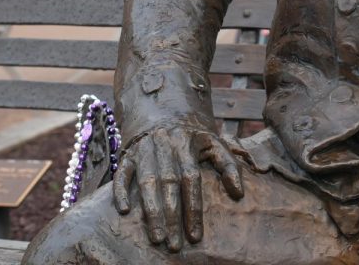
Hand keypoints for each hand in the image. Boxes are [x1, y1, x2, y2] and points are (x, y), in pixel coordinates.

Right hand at [112, 123, 243, 250]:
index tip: (195, 236)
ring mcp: (144, 149)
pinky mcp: (128, 155)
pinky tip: (124, 211)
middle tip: (174, 245)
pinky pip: (121, 173)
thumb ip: (229, 165)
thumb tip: (238, 194)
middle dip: (172, 216)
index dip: (193, 208)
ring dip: (151, 211)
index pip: (191, 177)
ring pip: (146, 181)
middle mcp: (164, 144)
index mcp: (187, 142)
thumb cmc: (194, 138)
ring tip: (157, 238)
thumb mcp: (215, 143)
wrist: (164, 114)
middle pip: (168, 183)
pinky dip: (120, 191)